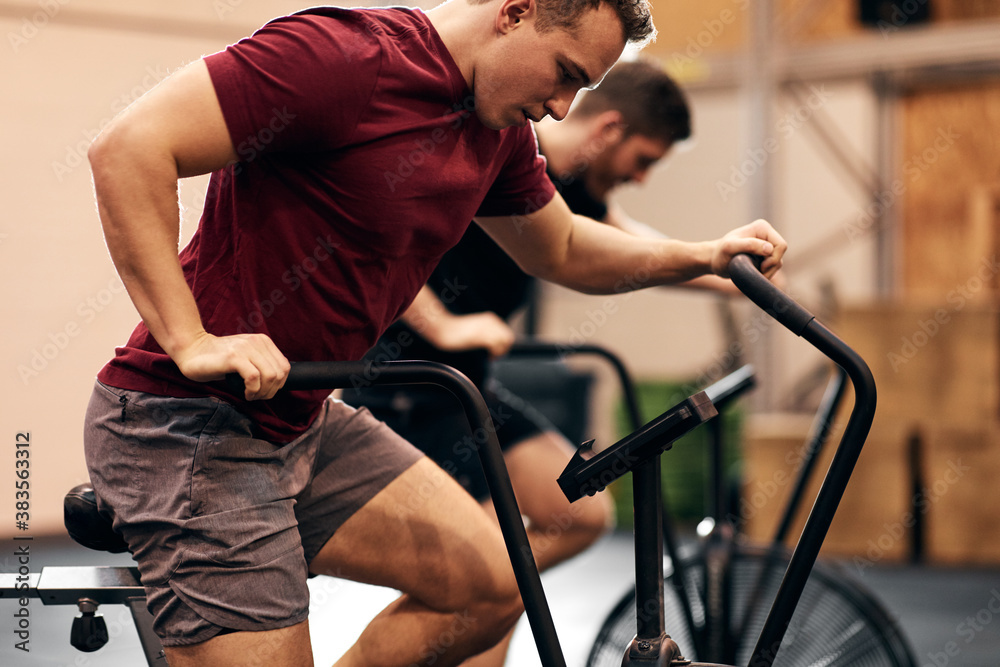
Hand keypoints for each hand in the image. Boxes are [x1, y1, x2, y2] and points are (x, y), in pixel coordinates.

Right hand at [172, 331, 290, 400]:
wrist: (191, 349)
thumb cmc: (218, 359)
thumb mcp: (246, 357)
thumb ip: (261, 364)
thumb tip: (277, 384)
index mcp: (263, 341)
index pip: (285, 367)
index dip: (278, 385)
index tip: (264, 391)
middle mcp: (257, 342)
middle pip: (280, 374)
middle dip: (271, 391)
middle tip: (256, 396)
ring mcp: (246, 349)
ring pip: (270, 376)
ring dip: (262, 392)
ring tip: (250, 395)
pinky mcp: (234, 357)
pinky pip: (254, 377)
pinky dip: (252, 390)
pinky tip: (244, 393)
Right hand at [430, 311, 515, 358]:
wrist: (443, 328)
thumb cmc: (455, 331)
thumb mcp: (475, 330)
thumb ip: (486, 333)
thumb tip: (494, 345)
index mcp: (490, 318)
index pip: (507, 332)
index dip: (504, 344)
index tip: (496, 351)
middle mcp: (490, 321)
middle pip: (508, 337)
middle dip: (504, 349)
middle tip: (494, 356)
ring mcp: (486, 328)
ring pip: (504, 342)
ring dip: (500, 352)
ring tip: (491, 357)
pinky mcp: (481, 335)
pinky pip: (496, 345)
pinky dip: (495, 354)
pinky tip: (488, 357)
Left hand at [710, 219, 786, 278]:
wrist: (715, 261)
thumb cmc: (720, 254)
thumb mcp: (730, 248)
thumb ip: (749, 245)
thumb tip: (769, 249)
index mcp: (762, 228)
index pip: (780, 245)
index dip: (773, 259)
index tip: (760, 267)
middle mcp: (766, 234)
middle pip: (781, 253)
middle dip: (771, 266)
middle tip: (756, 272)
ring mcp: (766, 244)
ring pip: (778, 262)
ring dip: (768, 271)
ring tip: (751, 272)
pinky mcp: (765, 255)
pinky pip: (774, 267)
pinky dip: (766, 273)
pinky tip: (753, 273)